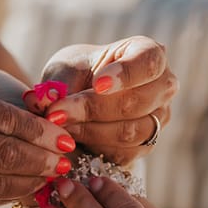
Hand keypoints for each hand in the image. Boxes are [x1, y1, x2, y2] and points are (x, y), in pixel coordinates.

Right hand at [0, 67, 72, 207]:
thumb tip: (25, 92)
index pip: (0, 116)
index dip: (38, 129)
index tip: (62, 135)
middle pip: (3, 152)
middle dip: (42, 158)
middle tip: (65, 161)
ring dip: (31, 182)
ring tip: (51, 177)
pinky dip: (8, 198)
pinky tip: (24, 191)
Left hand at [35, 37, 177, 164]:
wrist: (79, 98)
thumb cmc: (77, 75)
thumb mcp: (65, 69)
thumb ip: (59, 84)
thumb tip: (45, 102)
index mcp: (149, 54)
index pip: (149, 62)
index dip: (126, 74)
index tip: (98, 83)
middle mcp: (162, 86)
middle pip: (135, 103)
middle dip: (92, 109)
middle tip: (57, 113)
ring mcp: (158, 119)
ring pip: (129, 132)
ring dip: (89, 131)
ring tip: (59, 126)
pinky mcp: (145, 147)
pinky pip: (123, 153)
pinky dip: (94, 148)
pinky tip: (71, 140)